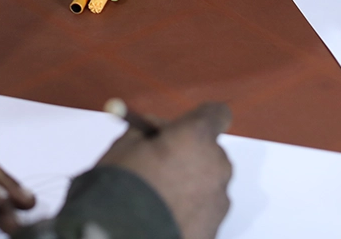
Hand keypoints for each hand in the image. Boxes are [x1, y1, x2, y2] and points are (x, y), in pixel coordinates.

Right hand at [98, 103, 232, 238]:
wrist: (122, 237)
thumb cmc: (122, 187)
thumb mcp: (123, 145)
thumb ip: (145, 130)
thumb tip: (153, 131)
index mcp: (196, 137)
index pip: (217, 113)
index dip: (196, 120)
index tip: (178, 129)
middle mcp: (216, 165)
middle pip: (210, 151)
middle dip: (188, 154)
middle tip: (157, 165)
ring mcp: (219, 200)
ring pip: (208, 182)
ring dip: (189, 183)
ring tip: (156, 197)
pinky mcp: (214, 228)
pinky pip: (204, 210)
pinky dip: (188, 209)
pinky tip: (162, 215)